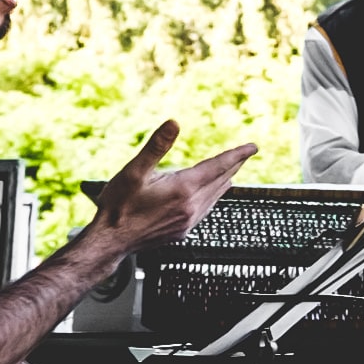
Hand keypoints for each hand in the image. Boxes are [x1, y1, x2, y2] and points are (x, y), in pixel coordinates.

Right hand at [90, 121, 254, 257]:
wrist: (111, 240)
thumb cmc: (118, 206)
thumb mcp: (134, 171)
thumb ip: (156, 147)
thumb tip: (174, 123)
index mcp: (182, 189)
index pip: (217, 167)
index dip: (236, 155)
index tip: (252, 147)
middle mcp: (190, 207)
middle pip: (220, 181)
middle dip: (234, 165)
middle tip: (246, 154)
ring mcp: (187, 221)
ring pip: (215, 197)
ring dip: (225, 181)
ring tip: (233, 171)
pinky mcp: (181, 231)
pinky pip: (205, 210)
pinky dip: (213, 198)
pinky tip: (211, 196)